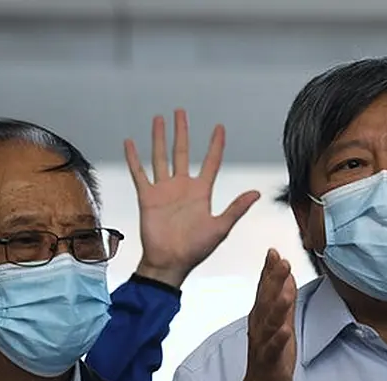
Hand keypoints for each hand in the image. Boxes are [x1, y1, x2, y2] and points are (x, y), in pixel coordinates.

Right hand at [126, 109, 260, 287]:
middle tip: (181, 112)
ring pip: (161, 157)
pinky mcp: (147, 197)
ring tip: (159, 119)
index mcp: (201, 192)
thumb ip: (236, 208)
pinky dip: (133, 158)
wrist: (170, 262)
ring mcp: (164, 190)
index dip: (216, 144)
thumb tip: (257, 192)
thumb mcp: (220, 227)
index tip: (219, 127)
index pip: (211, 162)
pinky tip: (130, 142)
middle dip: (182, 132)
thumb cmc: (196, 249)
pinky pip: (139, 173)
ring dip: (159, 138)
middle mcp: (183, 187)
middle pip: (183, 152)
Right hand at [236, 249, 297, 380]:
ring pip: (270, 322)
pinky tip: (286, 329)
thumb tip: (286, 278)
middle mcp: (260, 328)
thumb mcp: (281, 326)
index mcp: (262, 318)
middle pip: (266, 301)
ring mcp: (264, 345)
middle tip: (280, 259)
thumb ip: (284, 302)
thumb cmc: (271, 359)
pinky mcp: (269, 362)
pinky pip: (273, 349)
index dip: (269, 271)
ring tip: (285, 289)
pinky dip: (279, 339)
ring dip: (277, 305)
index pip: (264, 290)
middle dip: (273, 280)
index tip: (274, 251)